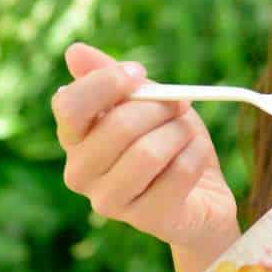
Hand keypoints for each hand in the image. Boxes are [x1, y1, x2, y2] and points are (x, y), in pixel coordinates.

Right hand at [52, 42, 238, 253]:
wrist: (201, 193)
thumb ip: (111, 77)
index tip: (138, 73)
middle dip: (160, 107)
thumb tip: (74, 51)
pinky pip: (179, 172)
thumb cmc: (166, 140)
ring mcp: (109, 202)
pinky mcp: (146, 219)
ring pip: (150, 152)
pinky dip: (197, 154)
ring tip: (187, 133)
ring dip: (181, 132)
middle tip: (180, 104)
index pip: (69, 106)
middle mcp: (80, 173)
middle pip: (119, 126)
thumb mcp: (144, 101)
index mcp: (74, 138)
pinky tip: (196, 156)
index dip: (107, 83)